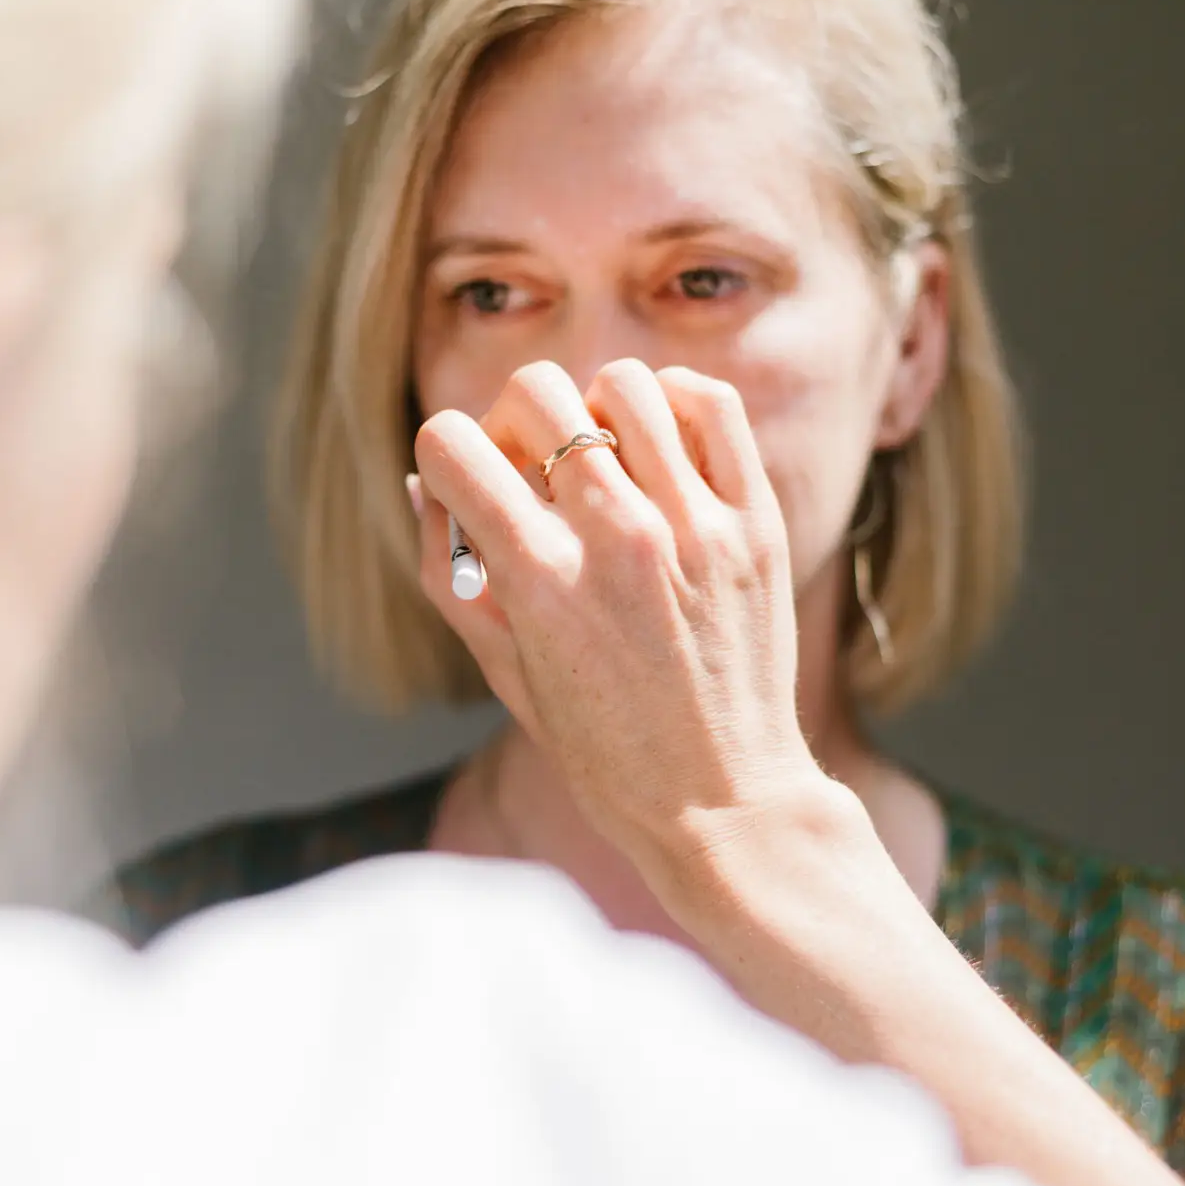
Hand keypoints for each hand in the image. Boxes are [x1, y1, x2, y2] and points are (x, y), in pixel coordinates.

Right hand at [414, 358, 1184, 1185]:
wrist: (724, 801)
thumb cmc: (603, 751)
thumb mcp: (501, 672)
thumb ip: (449, 571)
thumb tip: (427, 479)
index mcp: (541, 584)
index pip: (452, 445)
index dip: (444, 454)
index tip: (467, 480)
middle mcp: (618, 542)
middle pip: (535, 395)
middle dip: (511, 417)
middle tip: (530, 463)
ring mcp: (697, 528)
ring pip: (623, 384)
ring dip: (594, 407)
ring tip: (603, 453)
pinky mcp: (757, 525)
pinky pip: (712, 407)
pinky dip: (675, 401)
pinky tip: (660, 439)